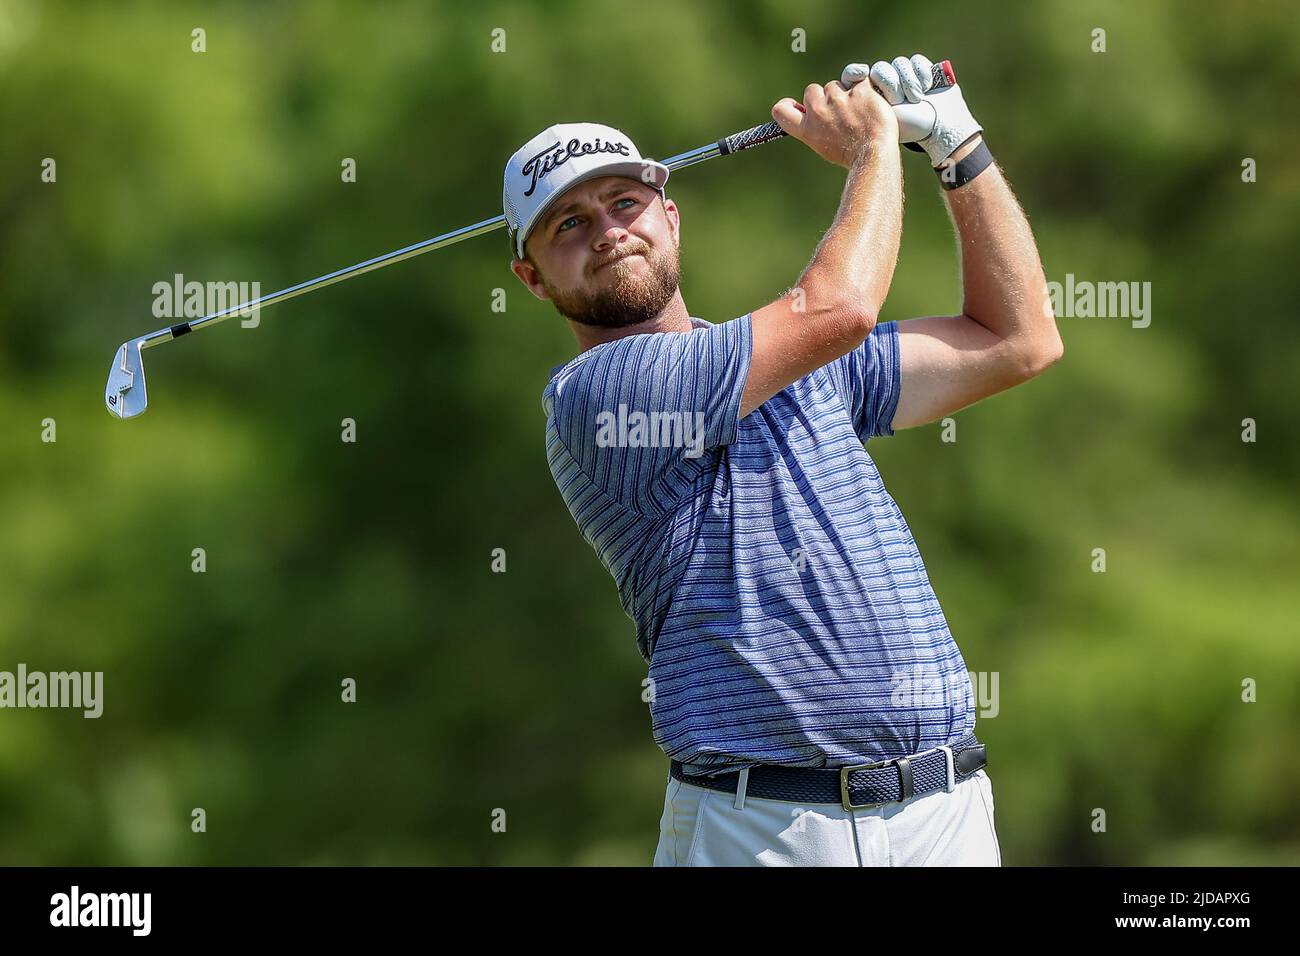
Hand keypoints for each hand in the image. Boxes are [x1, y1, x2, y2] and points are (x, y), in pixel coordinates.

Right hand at [771, 76, 898, 168]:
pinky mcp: (859, 90)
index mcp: (807, 129)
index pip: (782, 111)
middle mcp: (818, 112)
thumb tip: (811, 114)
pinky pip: (859, 80)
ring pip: (836, 84)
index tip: (798, 105)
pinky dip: (866, 90)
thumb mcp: (824, 147)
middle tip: (841, 114)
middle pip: (812, 90)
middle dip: (825, 97)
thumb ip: (815, 127)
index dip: (787, 105)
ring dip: (846, 94)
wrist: (875, 155)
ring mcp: (838, 99)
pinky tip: (870, 105)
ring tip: (859, 114)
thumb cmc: (852, 155)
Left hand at [840, 54, 982, 165]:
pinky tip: (927, 85)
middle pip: (880, 69)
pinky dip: (921, 71)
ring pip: (899, 64)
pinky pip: (916, 61)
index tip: (860, 75)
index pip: (855, 75)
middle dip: (890, 83)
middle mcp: (886, 84)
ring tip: (916, 99)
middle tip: (898, 101)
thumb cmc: (906, 131)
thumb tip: (838, 105)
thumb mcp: (876, 125)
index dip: (855, 72)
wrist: (938, 129)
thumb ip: (856, 113)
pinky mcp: (922, 71)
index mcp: (870, 96)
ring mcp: (904, 77)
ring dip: (908, 81)